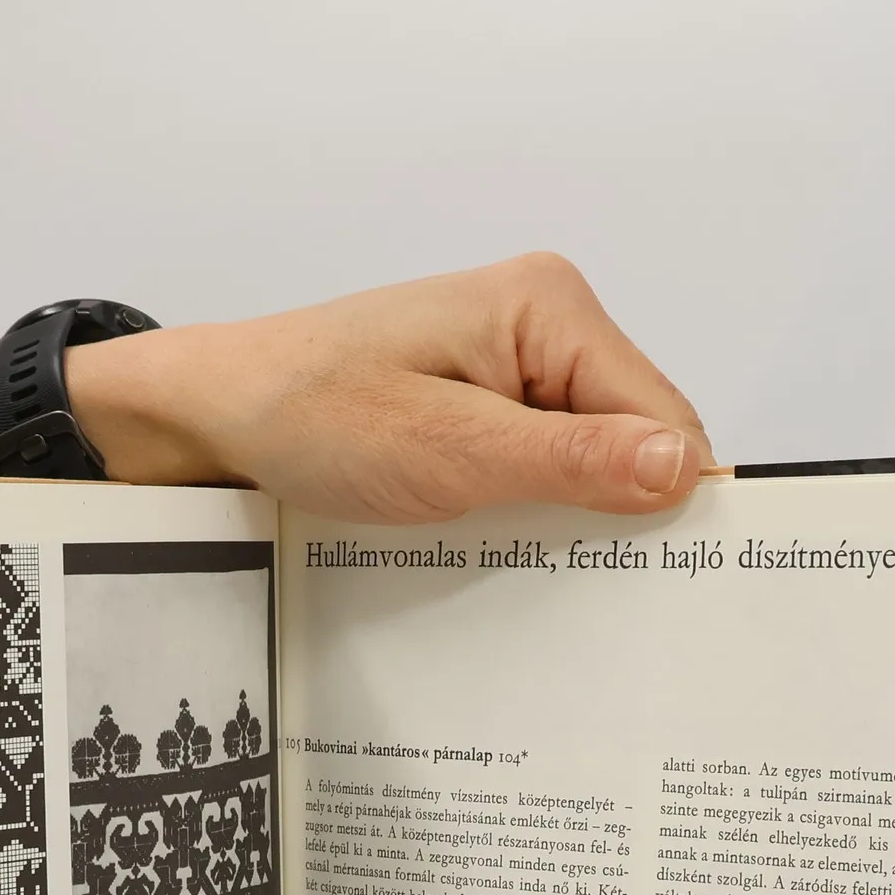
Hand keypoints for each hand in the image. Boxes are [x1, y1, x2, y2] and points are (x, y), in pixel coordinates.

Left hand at [68, 252, 712, 521]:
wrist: (213, 416)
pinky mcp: (482, 402)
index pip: (663, 415)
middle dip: (614, 511)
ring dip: (565, 517)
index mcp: (549, 307)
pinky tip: (496, 542)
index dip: (668, 499)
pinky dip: (526, 510)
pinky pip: (539, 465)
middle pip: (633, 436)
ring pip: (588, 459)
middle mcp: (543, 323)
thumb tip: (681, 468)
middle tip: (586, 587)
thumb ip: (569, 460)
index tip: (662, 579)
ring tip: (526, 562)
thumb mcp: (446, 451)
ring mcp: (512, 363)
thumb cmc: (308, 415)